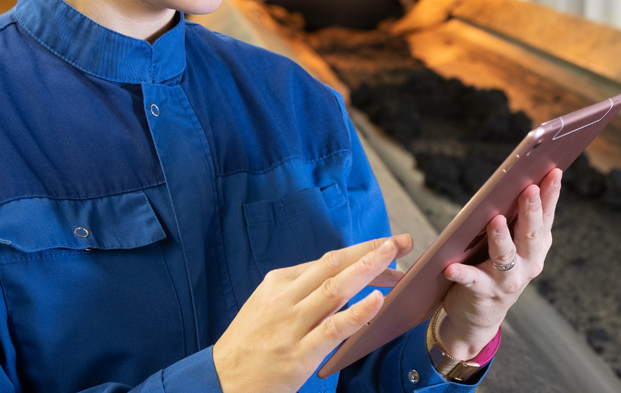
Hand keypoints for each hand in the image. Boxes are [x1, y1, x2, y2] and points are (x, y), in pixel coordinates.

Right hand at [213, 234, 413, 392]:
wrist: (221, 380)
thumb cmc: (250, 344)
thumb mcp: (268, 305)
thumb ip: (301, 291)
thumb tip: (343, 277)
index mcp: (279, 283)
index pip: (329, 260)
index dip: (362, 251)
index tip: (388, 246)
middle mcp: (286, 299)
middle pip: (335, 267)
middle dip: (371, 252)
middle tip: (400, 242)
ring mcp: (292, 325)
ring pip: (335, 290)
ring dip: (367, 271)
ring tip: (393, 259)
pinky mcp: (298, 354)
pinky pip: (333, 329)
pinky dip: (356, 313)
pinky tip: (376, 301)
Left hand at [438, 168, 562, 359]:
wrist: (479, 316)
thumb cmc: (494, 268)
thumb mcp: (512, 244)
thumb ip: (516, 219)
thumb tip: (517, 181)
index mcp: (536, 247)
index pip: (546, 216)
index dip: (551, 194)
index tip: (553, 170)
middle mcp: (527, 264)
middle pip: (531, 234)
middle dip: (531, 210)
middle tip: (528, 188)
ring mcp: (507, 281)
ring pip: (505, 256)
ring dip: (501, 237)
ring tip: (494, 220)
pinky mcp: (482, 293)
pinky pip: (472, 281)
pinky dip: (461, 273)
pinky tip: (450, 267)